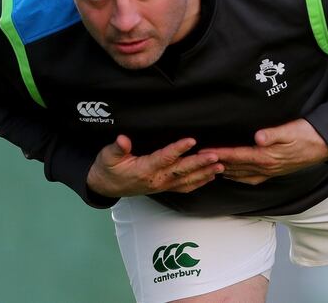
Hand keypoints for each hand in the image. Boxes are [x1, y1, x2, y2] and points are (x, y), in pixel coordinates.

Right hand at [87, 135, 224, 196]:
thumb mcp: (107, 157)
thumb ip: (116, 148)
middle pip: (181, 171)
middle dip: (200, 163)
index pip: (164, 158)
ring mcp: (163, 185)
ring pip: (187, 180)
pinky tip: (212, 176)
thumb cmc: (109, 169)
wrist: (108, 187)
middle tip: (215, 156)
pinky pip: (186, 187)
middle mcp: (156, 179)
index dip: (178, 149)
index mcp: (144, 170)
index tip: (191, 140)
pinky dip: (200, 182)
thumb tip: (123, 139)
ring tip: (220, 166)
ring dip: (205, 173)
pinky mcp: (166, 187)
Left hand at [197, 118, 327, 184]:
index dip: (220, 153)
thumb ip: (273, 134)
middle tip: (199, 161)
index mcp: (267, 157)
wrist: (325, 145)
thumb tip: (257, 137)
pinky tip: (234, 175)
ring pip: (242, 175)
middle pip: (236, 167)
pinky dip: (239, 177)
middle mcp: (266, 167)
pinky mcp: (275, 171)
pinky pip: (252, 178)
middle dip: (216, 164)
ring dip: (225, 172)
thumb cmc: (308, 133)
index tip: (204, 151)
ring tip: (210, 169)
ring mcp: (270, 172)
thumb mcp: (291, 129)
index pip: (237, 155)